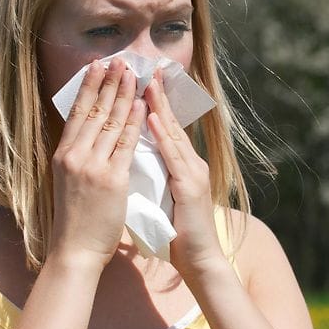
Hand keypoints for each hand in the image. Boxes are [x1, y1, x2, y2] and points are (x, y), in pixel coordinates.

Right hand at [50, 58, 144, 267]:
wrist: (75, 250)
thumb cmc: (75, 219)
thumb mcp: (67, 181)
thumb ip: (78, 157)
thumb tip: (87, 135)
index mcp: (63, 154)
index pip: (77, 112)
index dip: (88, 86)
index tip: (97, 66)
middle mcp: (75, 155)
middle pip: (95, 110)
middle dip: (109, 82)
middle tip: (119, 59)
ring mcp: (93, 166)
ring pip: (111, 121)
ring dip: (124, 94)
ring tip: (134, 73)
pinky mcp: (112, 179)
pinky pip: (126, 144)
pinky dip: (135, 122)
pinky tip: (142, 105)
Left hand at [144, 69, 224, 272]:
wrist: (198, 260)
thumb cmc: (177, 234)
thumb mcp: (160, 198)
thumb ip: (151, 178)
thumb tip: (130, 163)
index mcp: (182, 166)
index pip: (166, 128)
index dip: (154, 104)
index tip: (142, 81)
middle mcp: (190, 163)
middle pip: (172, 123)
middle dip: (158, 95)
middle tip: (148, 67)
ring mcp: (193, 173)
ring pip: (174, 133)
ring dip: (160, 106)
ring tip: (147, 82)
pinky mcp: (191, 186)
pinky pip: (174, 156)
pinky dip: (164, 135)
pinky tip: (154, 118)